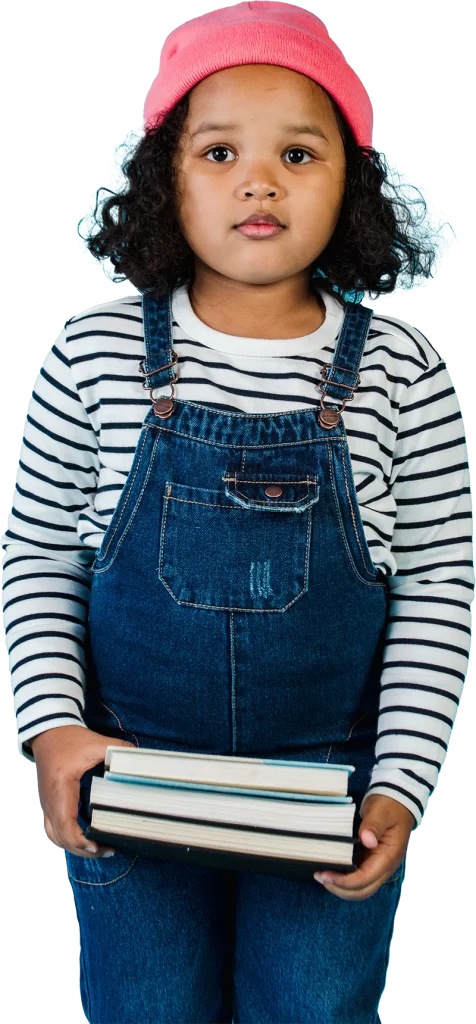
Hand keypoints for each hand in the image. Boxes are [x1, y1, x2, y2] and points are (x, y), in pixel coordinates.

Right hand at [31, 724, 134, 858]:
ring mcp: (46, 805)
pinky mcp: (48, 804)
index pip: (66, 824)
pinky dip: (68, 839)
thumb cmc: (69, 739)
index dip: (81, 841)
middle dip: (84, 849)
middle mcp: (49, 801)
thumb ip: (119, 750)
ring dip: (75, 847)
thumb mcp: (96, 742)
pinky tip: (86, 839)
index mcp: (61, 788)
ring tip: (97, 848)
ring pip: (55, 837)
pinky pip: (54, 830)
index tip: (99, 845)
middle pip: (61, 838)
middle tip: (108, 850)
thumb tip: (142, 759)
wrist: (47, 734)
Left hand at [313, 794, 414, 899]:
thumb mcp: (380, 811)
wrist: (398, 802)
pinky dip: (345, 880)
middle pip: (363, 890)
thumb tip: (367, 840)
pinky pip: (359, 878)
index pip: (365, 878)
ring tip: (323, 877)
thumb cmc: (389, 806)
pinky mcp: (372, 861)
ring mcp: (379, 866)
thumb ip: (373, 825)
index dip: (345, 881)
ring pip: (361, 888)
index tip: (326, 876)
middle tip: (320, 878)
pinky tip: (332, 871)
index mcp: (389, 857)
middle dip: (340, 889)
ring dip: (342, 887)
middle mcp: (385, 866)